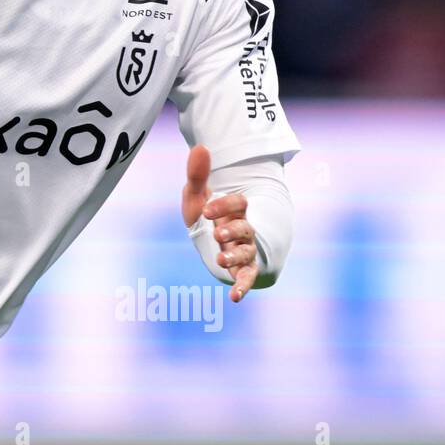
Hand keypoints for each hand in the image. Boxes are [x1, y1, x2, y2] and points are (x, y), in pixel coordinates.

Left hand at [181, 145, 257, 302]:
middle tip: (218, 234)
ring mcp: (245, 250)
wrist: (212, 240)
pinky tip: (235, 298)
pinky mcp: (243, 269)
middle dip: (233, 231)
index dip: (225, 206)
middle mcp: (244, 230)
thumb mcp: (197, 197)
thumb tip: (200, 146)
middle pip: (246, 229)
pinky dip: (243, 287)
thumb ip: (198, 174)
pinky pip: (247, 278)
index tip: (206, 209)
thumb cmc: (206, 216)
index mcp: (236, 210)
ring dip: (235, 257)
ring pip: (247, 253)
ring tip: (219, 258)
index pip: (238, 204)